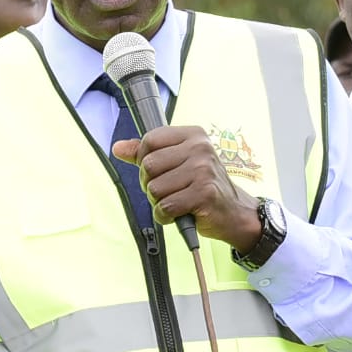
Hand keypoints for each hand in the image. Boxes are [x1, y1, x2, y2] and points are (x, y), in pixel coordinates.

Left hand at [112, 126, 261, 249]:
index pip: (150, 140)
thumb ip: (147, 154)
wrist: (233, 212)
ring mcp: (203, 170)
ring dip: (159, 202)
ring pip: (154, 188)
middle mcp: (200, 148)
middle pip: (148, 165)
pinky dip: (165, 216)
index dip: (144, 160)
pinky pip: (166, 206)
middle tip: (168, 191)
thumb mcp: (178, 162)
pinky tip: (178, 214)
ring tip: (176, 202)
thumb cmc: (202, 185)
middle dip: (150, 185)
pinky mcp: (204, 194)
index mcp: (193, 135)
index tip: (157, 171)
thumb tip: (118, 148)